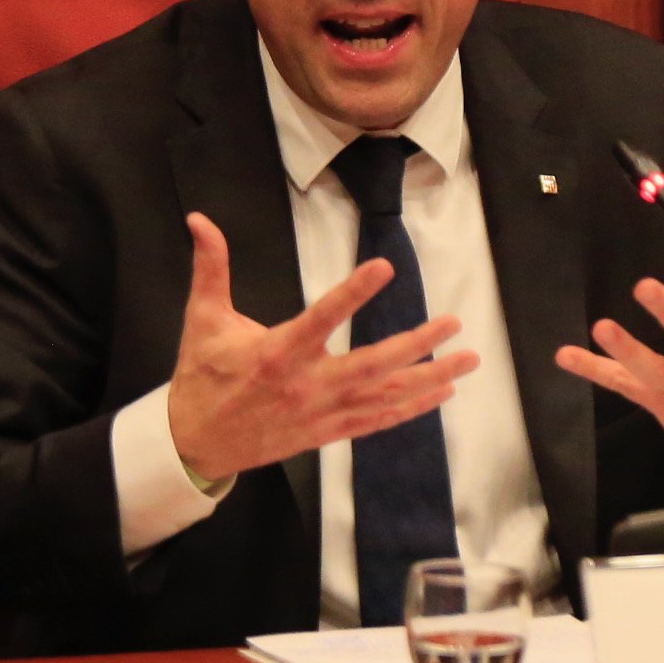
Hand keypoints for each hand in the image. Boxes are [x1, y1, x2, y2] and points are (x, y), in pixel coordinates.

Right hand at [165, 214, 475, 485]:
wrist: (196, 443)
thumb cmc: (203, 376)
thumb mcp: (202, 318)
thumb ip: (210, 267)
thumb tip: (198, 219)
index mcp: (277, 352)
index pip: (322, 317)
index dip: (353, 293)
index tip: (384, 268)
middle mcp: (306, 384)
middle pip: (372, 364)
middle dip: (416, 344)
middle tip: (452, 323)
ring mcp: (321, 413)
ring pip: (384, 396)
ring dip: (429, 378)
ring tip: (467, 361)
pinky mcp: (328, 433)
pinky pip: (377, 421)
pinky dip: (412, 408)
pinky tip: (441, 393)